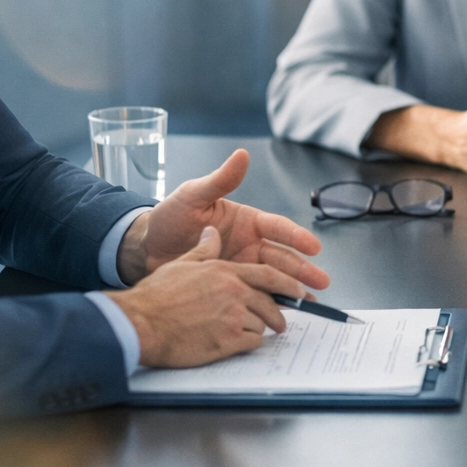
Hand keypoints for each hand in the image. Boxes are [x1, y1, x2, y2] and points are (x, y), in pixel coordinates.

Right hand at [107, 226, 319, 367]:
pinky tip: (236, 345)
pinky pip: (252, 343)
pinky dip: (248, 345)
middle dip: (278, 312)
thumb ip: (204, 250)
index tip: (300, 290)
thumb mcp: (182, 264)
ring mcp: (233, 316)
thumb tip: (212, 232)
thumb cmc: (156, 296)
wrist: (141, 323)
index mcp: (225, 271)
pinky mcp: (228, 340)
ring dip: (258, 330)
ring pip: (262, 324)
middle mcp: (234, 291)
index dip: (288, 283)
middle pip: (270, 302)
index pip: (268, 274)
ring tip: (248, 335)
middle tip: (281, 322)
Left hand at [117, 149, 328, 290]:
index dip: (296, 237)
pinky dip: (271, 302)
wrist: (145, 249)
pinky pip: (255, 294)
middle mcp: (249, 244)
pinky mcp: (231, 285)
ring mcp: (241, 266)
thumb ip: (220, 180)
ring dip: (293, 288)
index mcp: (246, 221)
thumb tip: (242, 154)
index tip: (313, 247)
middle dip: (303, 269)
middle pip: (282, 257)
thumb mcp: (193, 196)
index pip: (276, 227)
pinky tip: (285, 312)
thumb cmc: (169, 218)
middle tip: (321, 281)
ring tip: (312, 301)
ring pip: (273, 277)